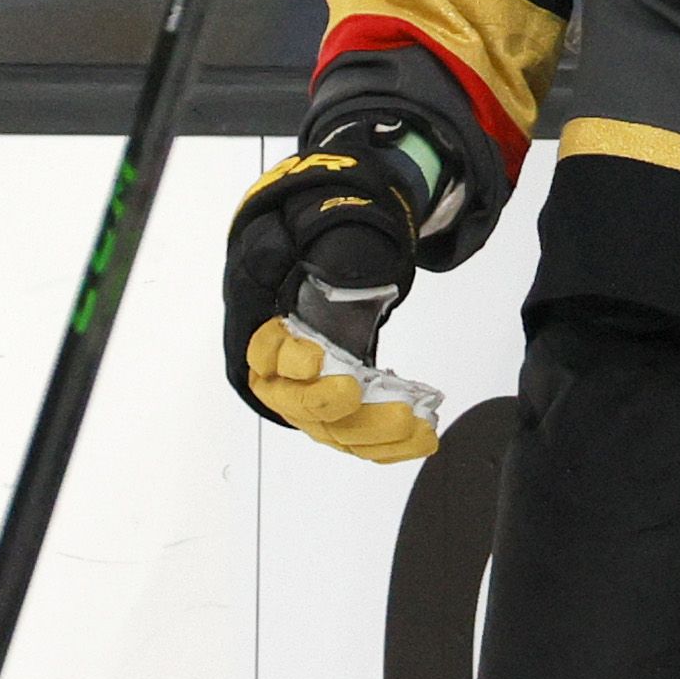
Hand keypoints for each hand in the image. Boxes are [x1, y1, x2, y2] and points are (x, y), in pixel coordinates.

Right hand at [224, 148, 439, 462]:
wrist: (319, 256)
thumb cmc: (297, 246)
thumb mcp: (285, 233)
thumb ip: (284, 247)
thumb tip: (287, 257)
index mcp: (259, 329)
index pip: (262, 356)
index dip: (287, 362)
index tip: (317, 358)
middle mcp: (280, 373)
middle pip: (298, 403)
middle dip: (332, 403)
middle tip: (367, 395)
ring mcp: (313, 395)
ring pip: (334, 428)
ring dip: (372, 431)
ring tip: (415, 424)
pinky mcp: (342, 407)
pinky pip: (360, 436)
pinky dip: (389, 445)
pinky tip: (421, 439)